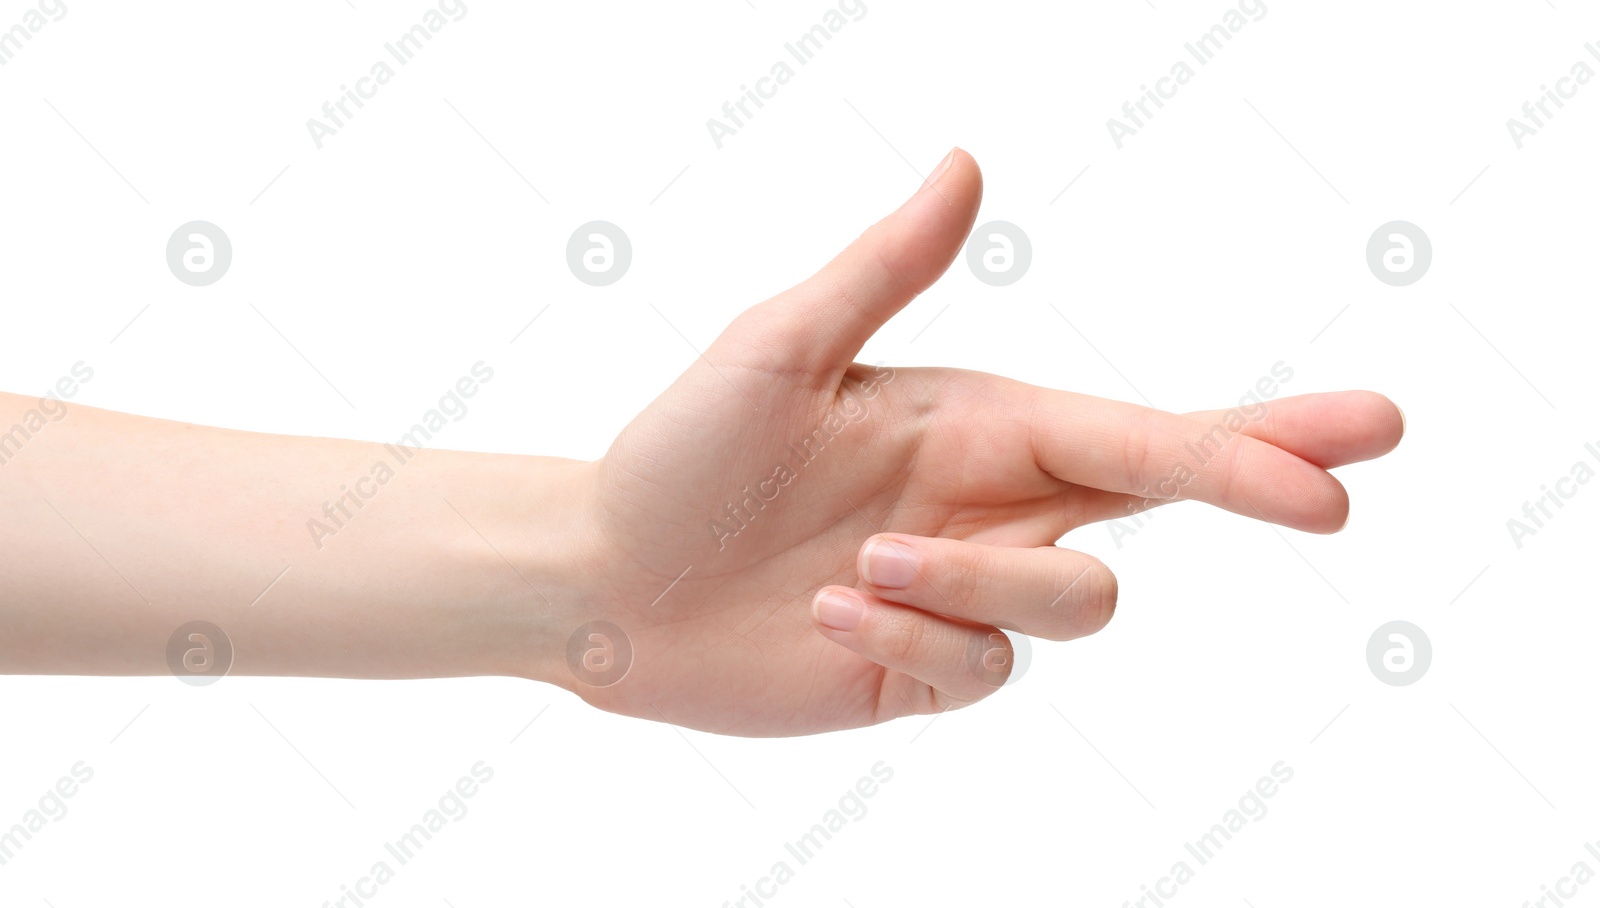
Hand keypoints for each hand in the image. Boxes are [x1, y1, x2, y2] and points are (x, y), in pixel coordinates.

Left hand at [553, 149, 1403, 735]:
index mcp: (980, 422)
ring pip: (1072, 605)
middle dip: (1247, 486)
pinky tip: (826, 616)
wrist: (607, 580)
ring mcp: (966, 595)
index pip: (1142, 427)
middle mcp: (994, 507)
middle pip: (1160, 507)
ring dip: (970, 583)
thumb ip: (883, 271)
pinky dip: (906, 640)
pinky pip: (979, 671)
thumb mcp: (778, 349)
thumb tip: (968, 164)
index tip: (1358, 437)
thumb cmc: (682, 453)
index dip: (1252, 435)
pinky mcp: (925, 672)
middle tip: (1327, 500)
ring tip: (854, 565)